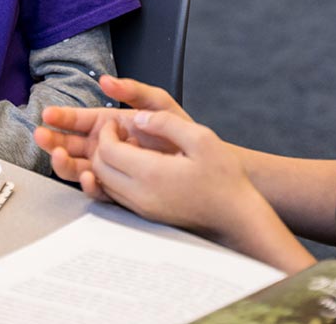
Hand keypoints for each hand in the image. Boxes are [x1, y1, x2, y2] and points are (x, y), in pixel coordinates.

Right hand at [34, 75, 189, 196]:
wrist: (198, 160)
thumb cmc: (179, 130)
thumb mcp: (158, 103)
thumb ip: (133, 90)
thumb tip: (106, 80)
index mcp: (111, 123)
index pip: (80, 119)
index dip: (63, 117)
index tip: (47, 115)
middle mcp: (107, 146)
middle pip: (72, 145)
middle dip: (54, 140)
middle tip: (42, 137)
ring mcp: (112, 167)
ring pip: (79, 167)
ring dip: (65, 162)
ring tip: (59, 156)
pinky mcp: (120, 188)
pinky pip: (100, 188)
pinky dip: (90, 185)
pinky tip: (87, 177)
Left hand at [90, 110, 257, 239]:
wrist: (235, 217)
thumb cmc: (224, 178)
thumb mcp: (201, 138)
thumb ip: (166, 123)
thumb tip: (139, 118)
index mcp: (151, 173)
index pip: (108, 151)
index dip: (107, 131)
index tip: (118, 120)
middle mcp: (140, 195)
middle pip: (99, 168)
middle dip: (102, 145)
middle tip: (118, 130)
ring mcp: (142, 209)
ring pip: (104, 184)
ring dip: (107, 162)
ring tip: (127, 144)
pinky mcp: (146, 216)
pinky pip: (116, 196)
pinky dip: (115, 177)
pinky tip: (134, 164)